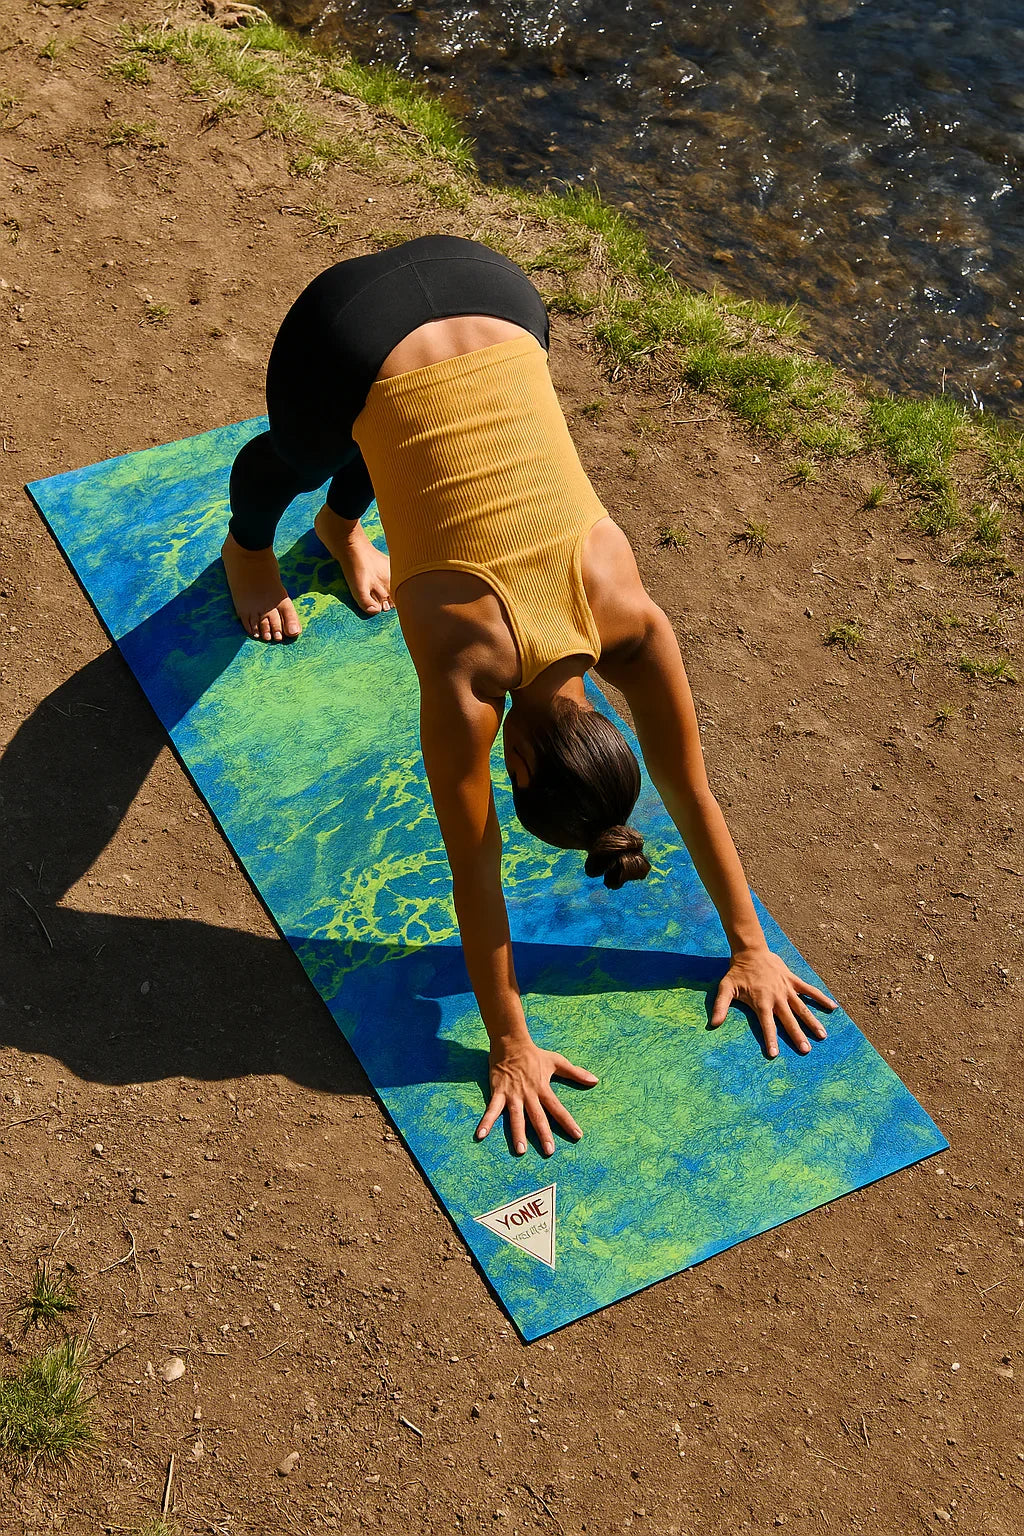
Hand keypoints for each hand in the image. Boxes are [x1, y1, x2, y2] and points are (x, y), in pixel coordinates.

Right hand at [476, 1036, 597, 1155]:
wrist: (510, 1042)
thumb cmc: (534, 1054)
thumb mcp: (557, 1062)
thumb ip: (576, 1073)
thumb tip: (595, 1080)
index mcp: (543, 1088)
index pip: (558, 1108)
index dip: (568, 1122)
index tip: (577, 1135)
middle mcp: (529, 1094)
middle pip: (538, 1117)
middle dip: (544, 1134)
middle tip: (549, 1152)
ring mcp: (512, 1094)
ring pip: (516, 1117)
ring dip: (518, 1134)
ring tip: (520, 1151)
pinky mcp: (498, 1092)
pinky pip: (491, 1109)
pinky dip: (486, 1122)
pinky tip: (480, 1135)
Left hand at [710, 946, 835, 1058]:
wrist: (751, 951)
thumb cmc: (737, 972)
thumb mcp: (725, 988)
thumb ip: (720, 1007)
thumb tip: (713, 1024)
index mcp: (761, 1002)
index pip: (767, 1025)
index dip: (770, 1039)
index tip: (774, 1054)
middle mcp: (776, 997)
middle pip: (789, 1020)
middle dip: (797, 1035)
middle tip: (806, 1050)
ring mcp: (787, 989)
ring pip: (802, 1007)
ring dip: (812, 1022)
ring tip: (822, 1035)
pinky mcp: (793, 980)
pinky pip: (810, 990)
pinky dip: (821, 998)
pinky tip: (833, 1007)